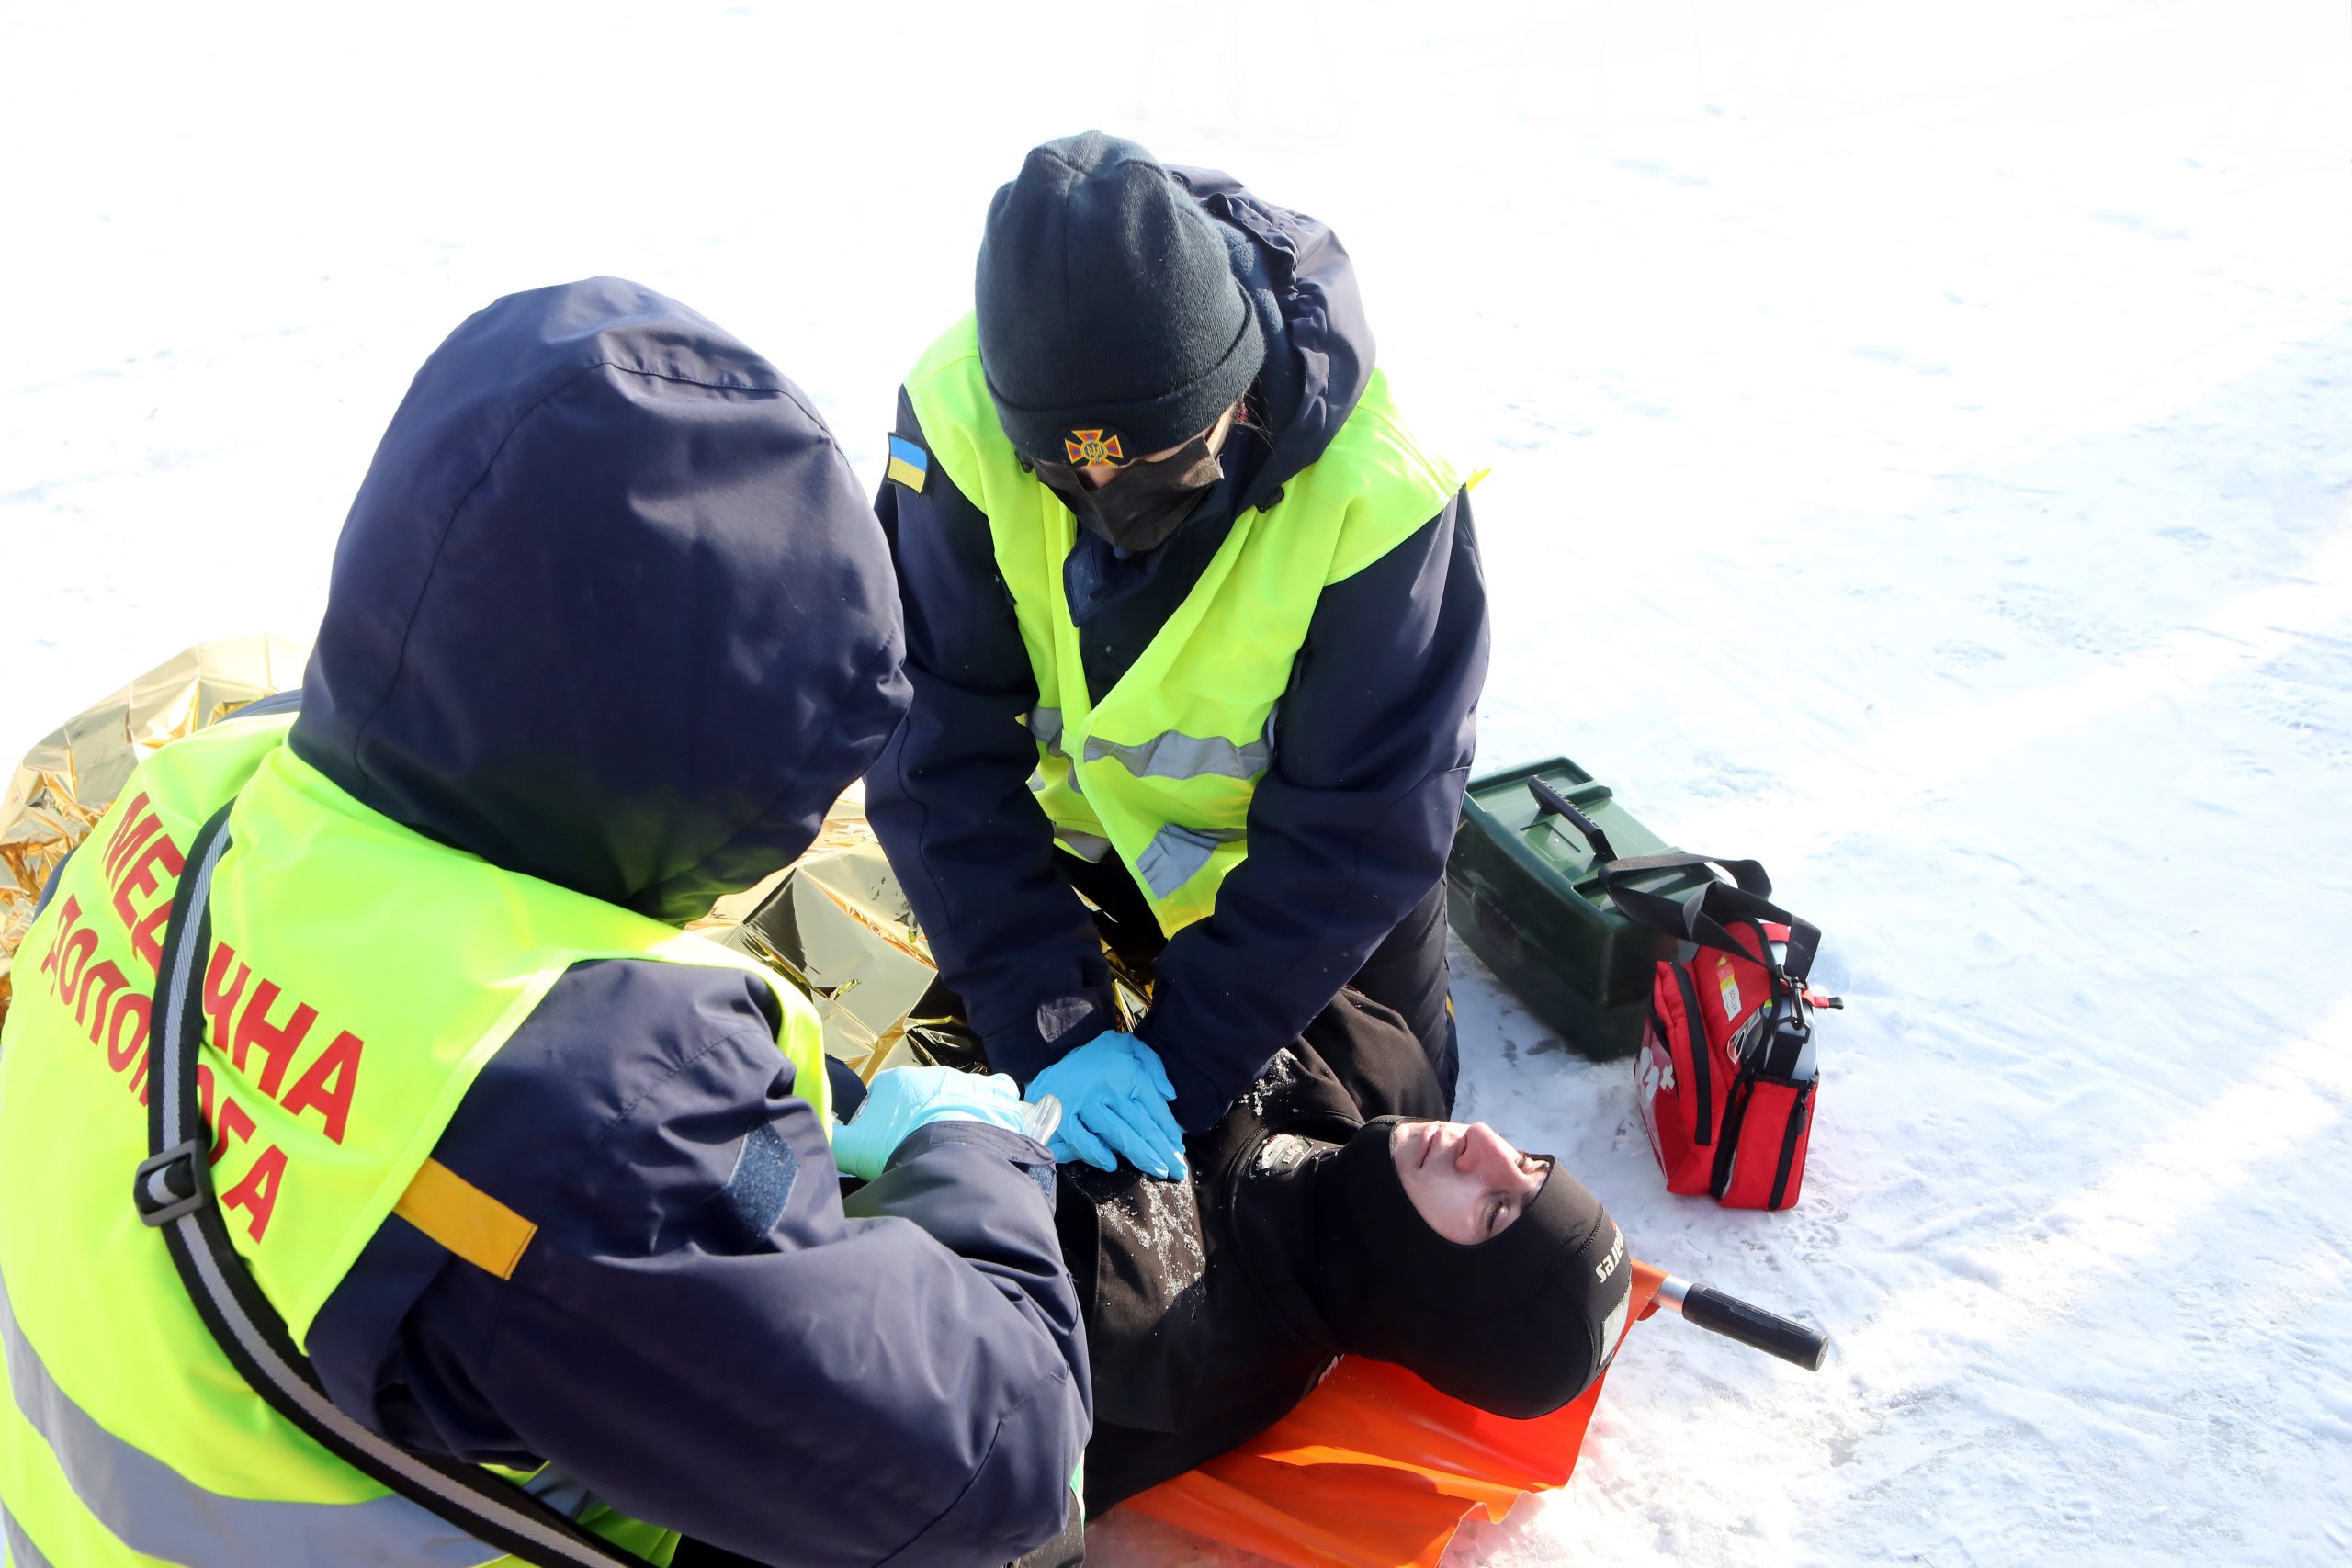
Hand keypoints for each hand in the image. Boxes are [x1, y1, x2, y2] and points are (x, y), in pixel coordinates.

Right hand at [831, 1065, 1032, 1180]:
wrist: (948, 1157)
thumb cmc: (897, 1149)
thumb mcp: (851, 1150)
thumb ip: (831, 1139)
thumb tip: (814, 1131)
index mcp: (894, 1081)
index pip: (880, 1099)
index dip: (879, 1124)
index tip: (885, 1147)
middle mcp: (929, 1073)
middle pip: (917, 1097)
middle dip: (916, 1118)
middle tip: (917, 1149)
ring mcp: (963, 1081)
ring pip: (954, 1094)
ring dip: (952, 1112)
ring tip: (951, 1143)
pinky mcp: (994, 1093)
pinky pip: (997, 1090)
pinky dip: (993, 1103)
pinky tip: (987, 1122)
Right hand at [1025, 1031, 1188, 1180]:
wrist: (1052, 1050)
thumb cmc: (1098, 1055)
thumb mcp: (1129, 1046)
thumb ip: (1152, 1064)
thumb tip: (1170, 1095)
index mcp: (1127, 1073)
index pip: (1154, 1107)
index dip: (1169, 1131)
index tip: (1180, 1150)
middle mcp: (1108, 1088)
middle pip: (1141, 1124)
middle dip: (1162, 1150)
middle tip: (1177, 1170)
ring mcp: (1085, 1102)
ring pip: (1117, 1133)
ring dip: (1139, 1154)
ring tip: (1157, 1169)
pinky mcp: (1062, 1113)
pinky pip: (1081, 1138)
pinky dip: (1095, 1152)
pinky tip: (1111, 1164)